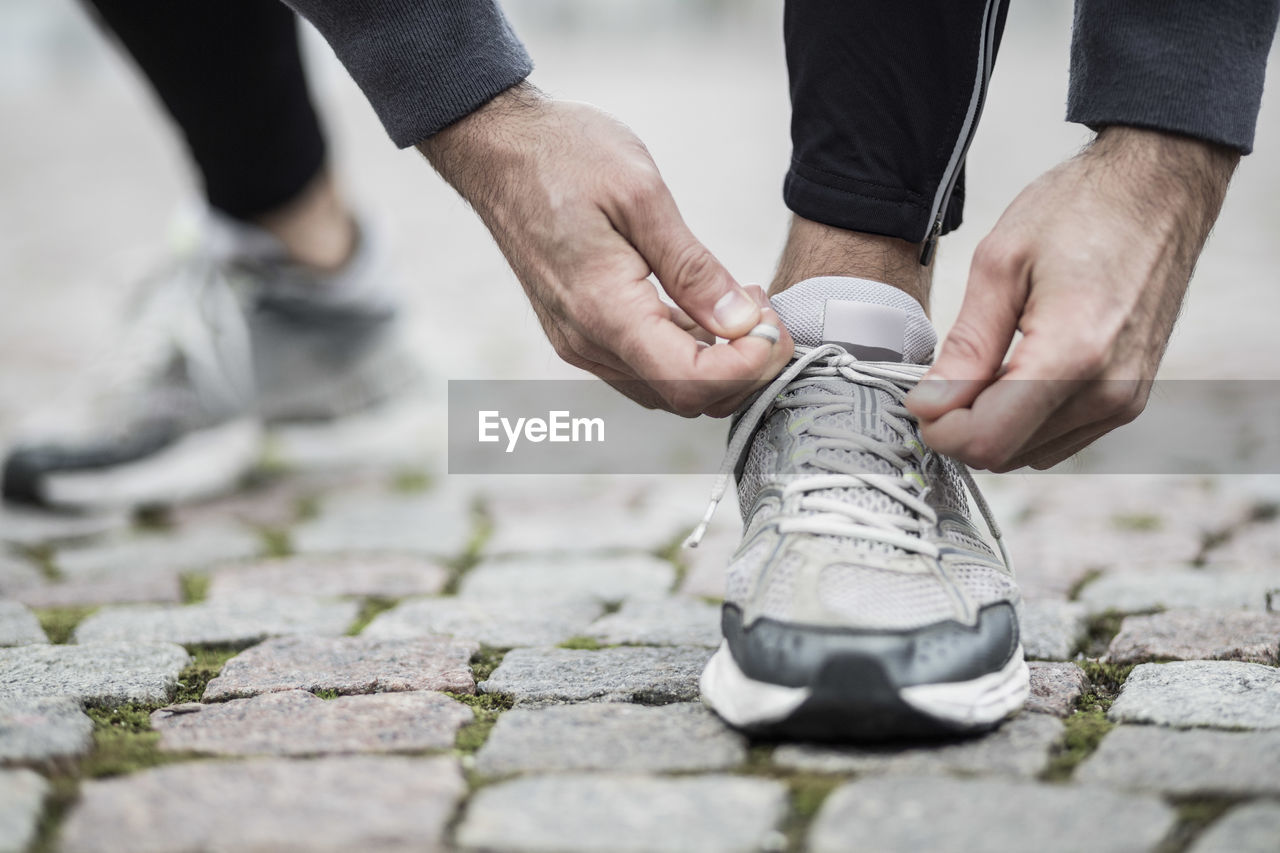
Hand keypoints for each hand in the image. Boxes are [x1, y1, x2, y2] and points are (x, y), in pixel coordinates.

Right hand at [418, 83, 793, 416]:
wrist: (497, 150)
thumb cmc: (563, 157)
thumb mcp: (641, 195)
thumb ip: (694, 268)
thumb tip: (741, 321)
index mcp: (604, 309)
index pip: (690, 380)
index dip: (748, 366)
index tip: (775, 328)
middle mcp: (587, 340)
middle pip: (684, 398)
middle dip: (742, 369)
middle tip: (769, 315)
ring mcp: (579, 341)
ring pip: (666, 388)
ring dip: (718, 363)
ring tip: (745, 306)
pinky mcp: (580, 331)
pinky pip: (645, 365)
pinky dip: (688, 352)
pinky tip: (709, 309)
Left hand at [905, 127, 1237, 469]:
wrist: (1160, 189)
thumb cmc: (1085, 209)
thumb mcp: (1000, 264)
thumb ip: (965, 346)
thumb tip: (930, 404)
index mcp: (1072, 354)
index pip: (988, 441)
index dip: (940, 429)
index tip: (922, 399)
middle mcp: (1108, 390)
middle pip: (1006, 454)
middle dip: (962, 426)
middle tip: (944, 379)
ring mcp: (1126, 398)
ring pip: (1031, 453)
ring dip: (994, 424)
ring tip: (983, 369)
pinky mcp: (1131, 397)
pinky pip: (1061, 437)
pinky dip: (1027, 419)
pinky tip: (1016, 373)